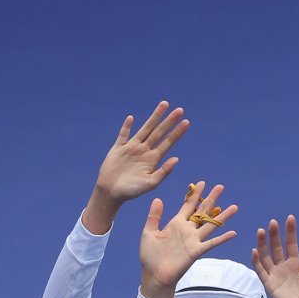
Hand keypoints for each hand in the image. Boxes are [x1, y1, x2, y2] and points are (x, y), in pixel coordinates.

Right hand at [84, 102, 188, 233]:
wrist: (111, 193)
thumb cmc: (132, 191)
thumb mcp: (150, 184)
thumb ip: (163, 172)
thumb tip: (177, 159)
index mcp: (153, 159)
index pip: (167, 143)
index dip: (177, 133)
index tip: (186, 122)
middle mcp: (144, 151)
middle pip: (159, 132)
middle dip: (169, 121)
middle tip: (180, 110)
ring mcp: (131, 148)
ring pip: (145, 128)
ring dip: (155, 117)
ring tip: (164, 104)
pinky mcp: (118, 148)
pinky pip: (123, 135)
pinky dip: (126, 127)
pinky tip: (131, 118)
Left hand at [138, 182, 237, 297]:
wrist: (154, 275)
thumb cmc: (150, 256)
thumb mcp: (149, 233)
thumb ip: (154, 216)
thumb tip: (158, 199)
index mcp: (175, 224)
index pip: (188, 206)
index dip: (195, 195)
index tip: (202, 183)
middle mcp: (187, 230)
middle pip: (202, 211)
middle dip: (212, 199)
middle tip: (221, 187)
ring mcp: (193, 241)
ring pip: (211, 225)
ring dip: (222, 216)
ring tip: (234, 207)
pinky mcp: (195, 252)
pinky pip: (211, 244)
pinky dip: (222, 238)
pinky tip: (233, 233)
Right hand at [252, 215, 298, 297]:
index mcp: (296, 263)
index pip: (291, 244)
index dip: (290, 232)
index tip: (290, 218)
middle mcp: (284, 267)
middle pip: (276, 247)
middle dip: (275, 234)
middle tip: (273, 222)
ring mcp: (275, 275)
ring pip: (266, 256)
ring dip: (263, 244)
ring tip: (262, 231)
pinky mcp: (269, 284)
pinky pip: (260, 270)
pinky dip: (256, 260)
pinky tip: (255, 250)